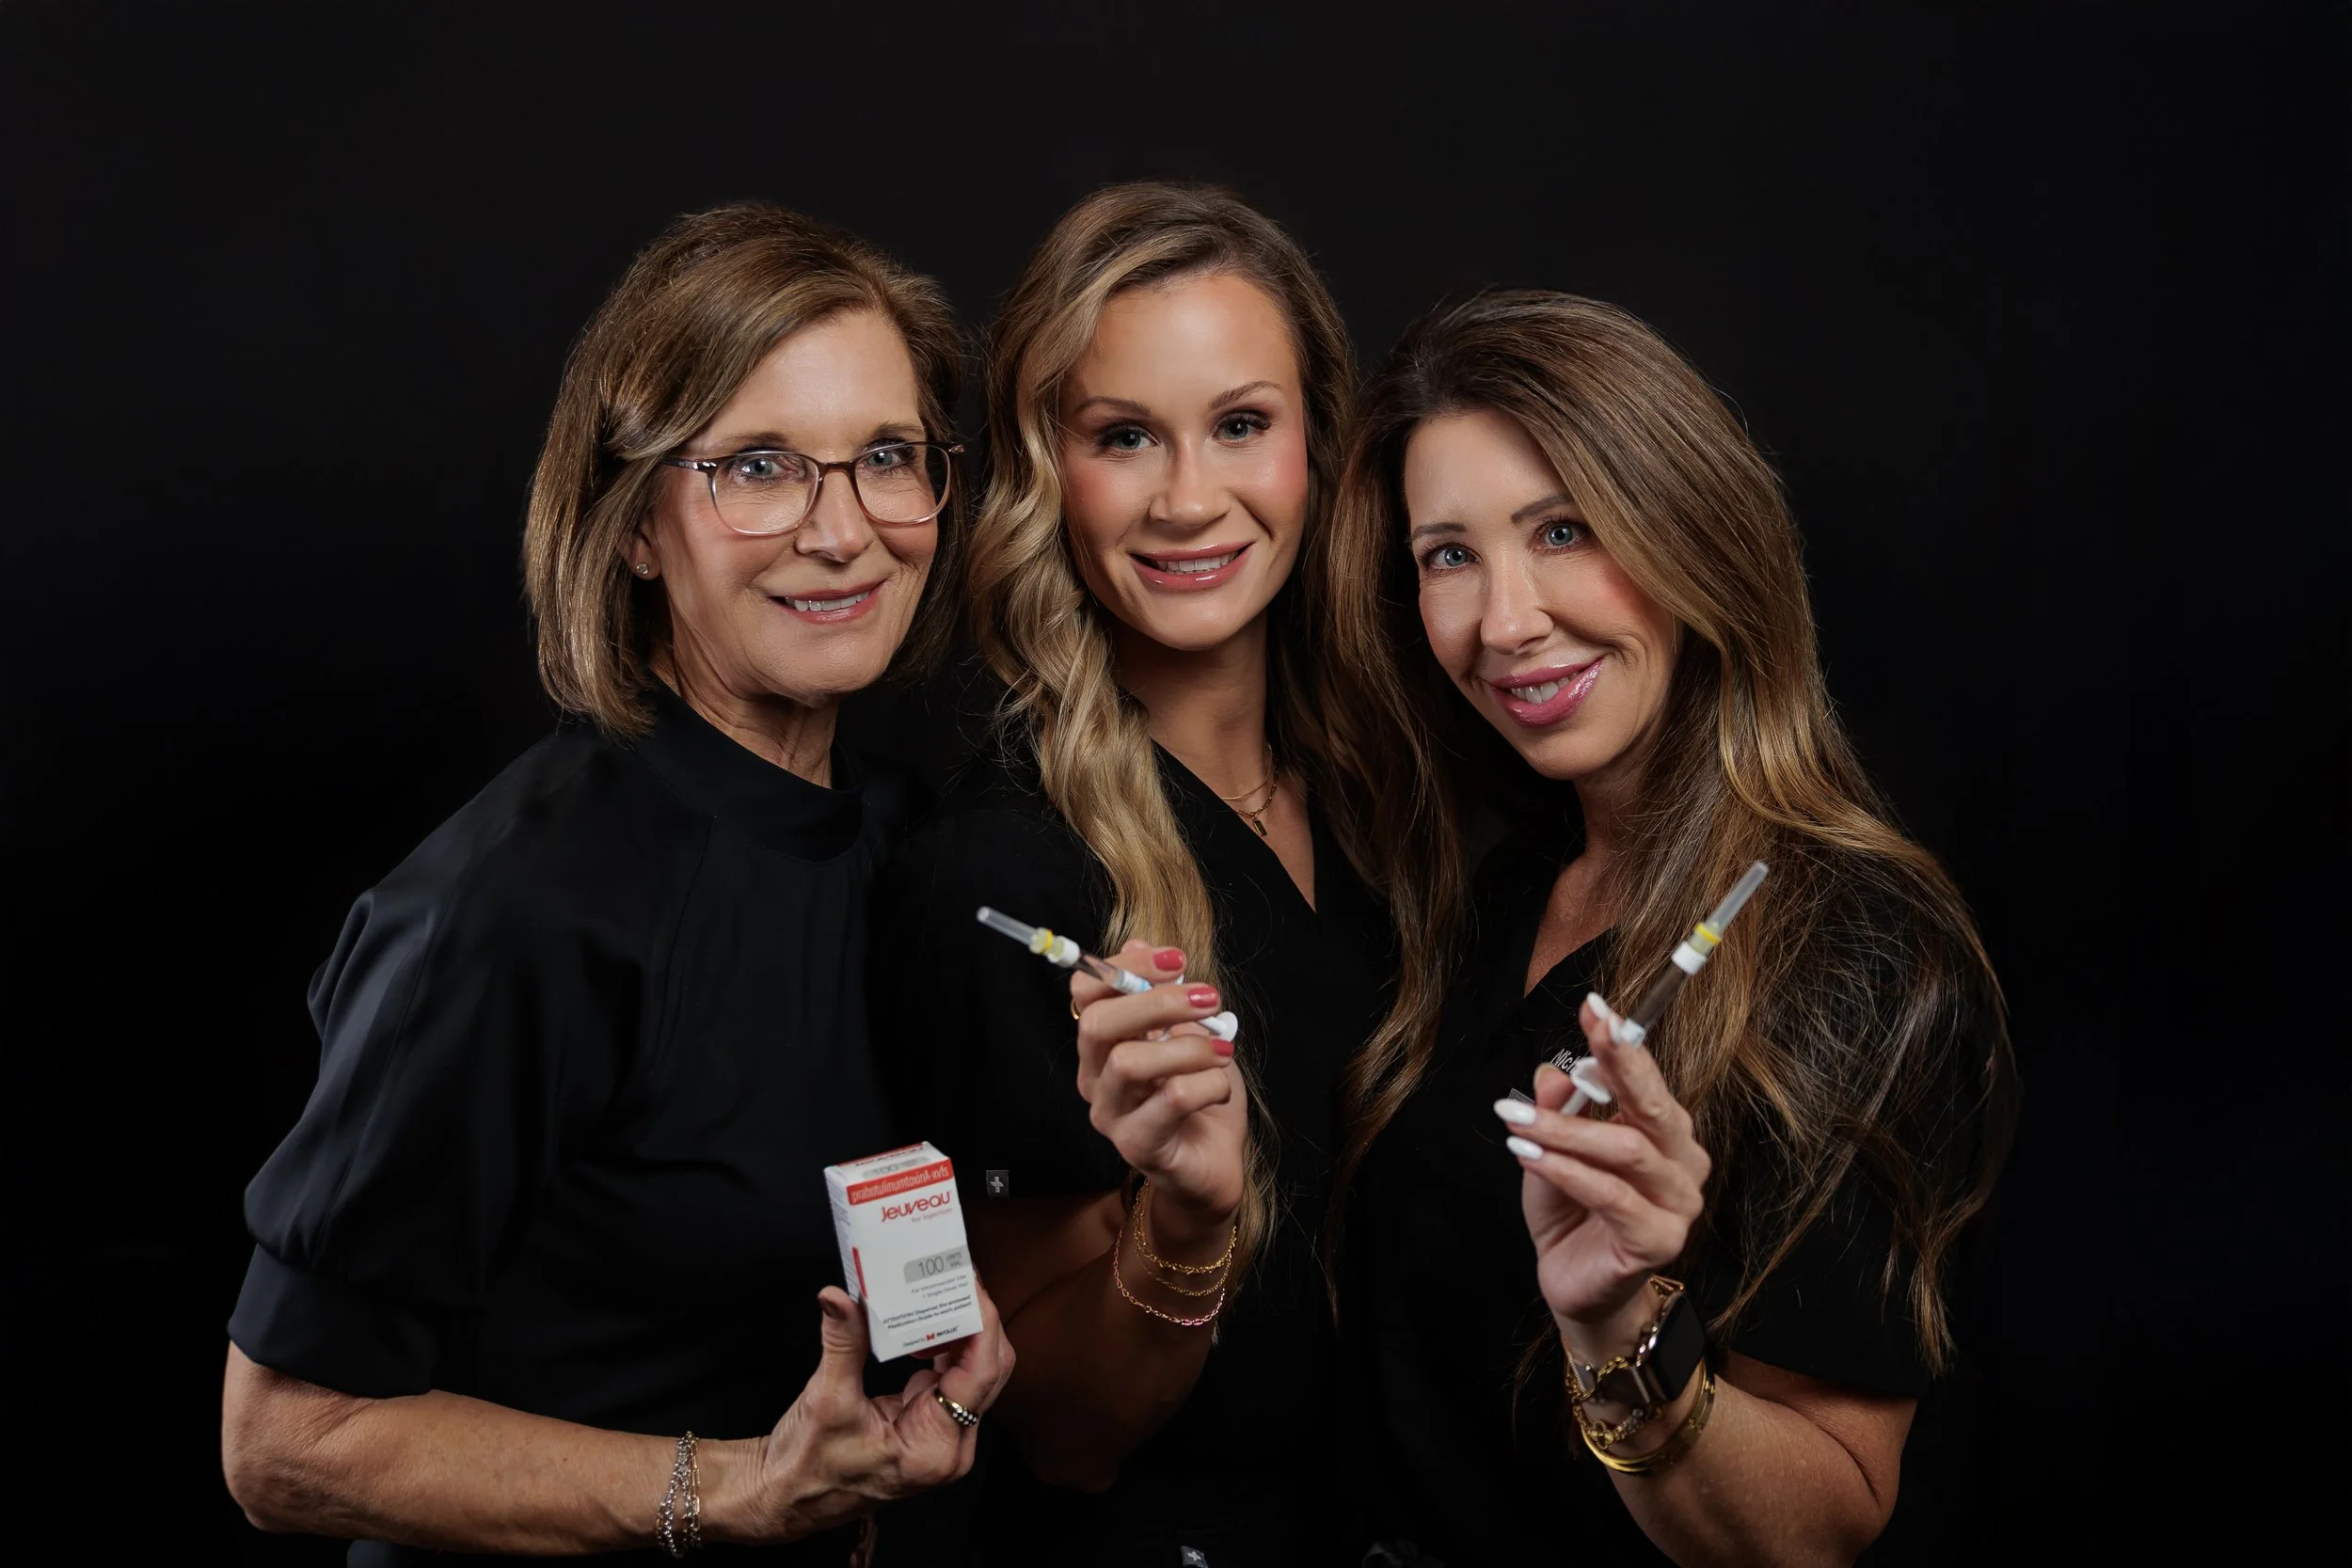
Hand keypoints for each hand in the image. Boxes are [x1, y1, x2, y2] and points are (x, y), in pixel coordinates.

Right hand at [722, 1283, 1014, 1541]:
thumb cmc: (805, 1465)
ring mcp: (944, 1438)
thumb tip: (840, 1295)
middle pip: (988, 1370)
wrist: (785, 1499)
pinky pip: (952, 1380)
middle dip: (974, 1320)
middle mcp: (951, 1446)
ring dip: (959, 1330)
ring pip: (974, 1372)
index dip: (981, 1322)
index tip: (967, 1280)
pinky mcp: (929, 1426)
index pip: (981, 1374)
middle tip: (953, 1275)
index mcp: (933, 1447)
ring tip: (937, 1290)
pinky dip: (942, 1347)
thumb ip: (844, 1343)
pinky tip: (922, 1323)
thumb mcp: (825, 1400)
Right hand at [1071, 939, 1245, 1232]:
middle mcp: (1095, 1080)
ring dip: (1187, 1047)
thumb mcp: (1187, 1035)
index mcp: (1101, 1046)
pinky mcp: (1140, 1146)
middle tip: (1209, 998)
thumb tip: (1138, 942)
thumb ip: (1162, 994)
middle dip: (1157, 1002)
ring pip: (1129, 1063)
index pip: (1086, 994)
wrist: (1216, 1165)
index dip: (1126, 967)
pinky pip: (1170, 1100)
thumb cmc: (1199, 1099)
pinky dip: (1208, 1084)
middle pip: (1098, 1025)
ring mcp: (1112, 1116)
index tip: (1176, 959)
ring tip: (1222, 1049)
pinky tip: (1222, 1088)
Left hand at [1500, 993, 1710, 1361]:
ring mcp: (1679, 1205)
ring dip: (1565, 1130)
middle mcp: (1683, 1163)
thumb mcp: (1551, 1149)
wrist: (1575, 1286)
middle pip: (1655, 1107)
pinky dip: (1567, 1171)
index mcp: (1665, 1132)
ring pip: (1626, 1150)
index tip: (1595, 1007)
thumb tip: (1554, 1070)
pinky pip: (1612, 1196)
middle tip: (1585, 1035)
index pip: (1647, 1079)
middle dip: (1618, 1066)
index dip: (1621, 1043)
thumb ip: (1556, 1109)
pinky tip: (1529, 1157)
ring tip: (1516, 1119)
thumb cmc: (1570, 1211)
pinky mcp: (1660, 1241)